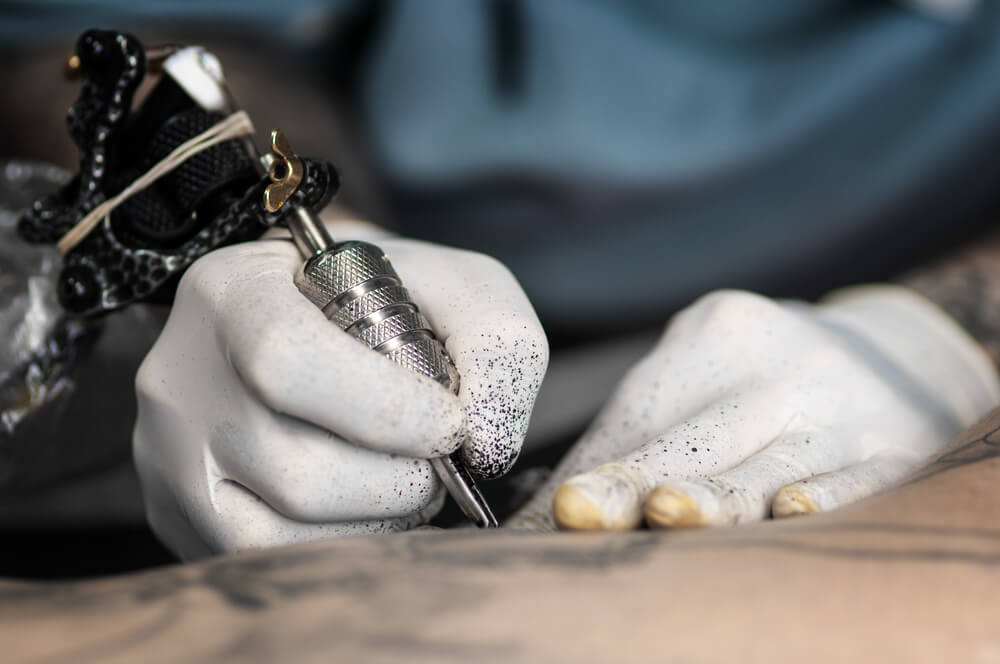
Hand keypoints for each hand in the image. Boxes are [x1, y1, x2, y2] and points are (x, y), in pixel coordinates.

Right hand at [134, 222, 546, 558]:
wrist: (306, 316)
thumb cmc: (384, 299)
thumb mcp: (452, 283)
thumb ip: (496, 342)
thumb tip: (487, 447)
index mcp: (234, 296)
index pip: (288, 362)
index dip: (387, 411)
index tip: (449, 425)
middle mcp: (183, 379)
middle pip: (295, 469)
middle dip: (399, 480)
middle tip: (435, 458)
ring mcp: (172, 456)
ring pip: (282, 530)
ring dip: (379, 517)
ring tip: (406, 477)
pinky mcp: (185, 513)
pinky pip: (270, 560)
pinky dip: (346, 541)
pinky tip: (372, 505)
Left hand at [509, 287, 997, 530]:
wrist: (900, 351)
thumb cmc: (767, 378)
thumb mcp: (709, 372)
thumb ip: (641, 432)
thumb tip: (552, 512)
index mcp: (714, 334)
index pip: (641, 411)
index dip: (594, 468)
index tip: (553, 511)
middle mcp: (776, 367)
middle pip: (695, 434)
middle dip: (633, 479)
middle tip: (578, 511)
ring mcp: (841, 407)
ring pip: (769, 461)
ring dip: (715, 494)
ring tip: (664, 513)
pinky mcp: (897, 448)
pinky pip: (859, 478)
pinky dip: (825, 495)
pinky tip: (791, 509)